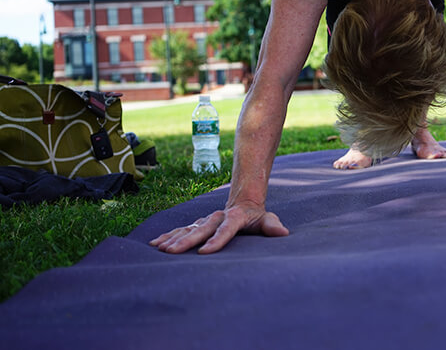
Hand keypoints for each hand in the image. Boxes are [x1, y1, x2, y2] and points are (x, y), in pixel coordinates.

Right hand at [149, 202, 288, 253]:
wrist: (243, 201)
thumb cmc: (256, 216)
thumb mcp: (266, 219)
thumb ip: (272, 226)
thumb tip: (283, 232)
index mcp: (234, 218)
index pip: (225, 230)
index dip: (215, 241)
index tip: (204, 252)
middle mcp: (217, 217)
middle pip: (201, 230)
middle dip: (186, 241)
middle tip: (171, 252)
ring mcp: (206, 220)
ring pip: (188, 229)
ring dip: (174, 238)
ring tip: (160, 248)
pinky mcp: (198, 224)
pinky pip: (181, 229)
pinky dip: (169, 235)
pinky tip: (155, 243)